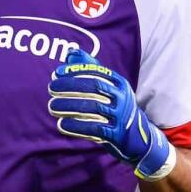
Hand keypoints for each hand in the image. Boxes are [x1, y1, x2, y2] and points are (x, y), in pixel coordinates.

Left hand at [47, 49, 174, 180]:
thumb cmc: (116, 109)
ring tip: (52, 106)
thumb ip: (90, 70)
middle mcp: (122, 97)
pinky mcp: (117, 134)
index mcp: (120, 84)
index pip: (96, 72)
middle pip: (93, 87)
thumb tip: (71, 53)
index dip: (75, 71)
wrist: (139, 138)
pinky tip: (62, 124)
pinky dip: (76, 126)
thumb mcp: (109, 89)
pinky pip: (94, 128)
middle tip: (51, 88)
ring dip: (69, 106)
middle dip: (70, 86)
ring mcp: (121, 116)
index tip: (57, 73)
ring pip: (92, 107)